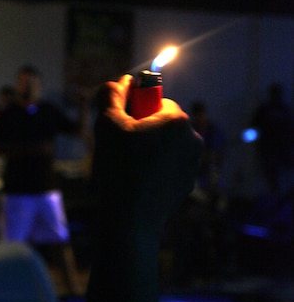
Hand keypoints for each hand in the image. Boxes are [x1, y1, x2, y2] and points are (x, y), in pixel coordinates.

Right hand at [93, 75, 202, 226]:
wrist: (130, 219)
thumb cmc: (118, 168)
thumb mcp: (106, 124)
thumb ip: (111, 95)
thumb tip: (119, 82)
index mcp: (177, 119)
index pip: (155, 100)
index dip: (135, 109)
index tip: (122, 125)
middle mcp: (193, 139)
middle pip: (163, 122)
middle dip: (143, 128)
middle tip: (121, 146)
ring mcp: (193, 164)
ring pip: (166, 144)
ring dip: (149, 148)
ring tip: (128, 166)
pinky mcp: (188, 183)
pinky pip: (169, 165)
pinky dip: (156, 168)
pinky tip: (137, 181)